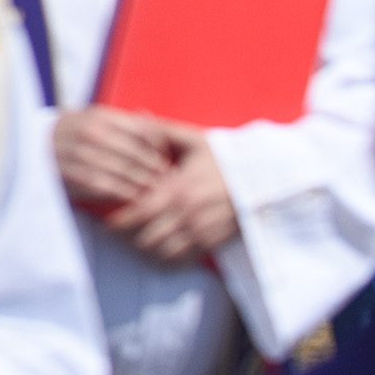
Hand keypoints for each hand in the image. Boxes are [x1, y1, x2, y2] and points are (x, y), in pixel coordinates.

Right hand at [53, 105, 175, 207]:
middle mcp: (88, 132)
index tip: (166, 160)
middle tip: (168, 181)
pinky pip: (108, 187)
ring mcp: (79, 154)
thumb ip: (121, 121)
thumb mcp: (93, 120)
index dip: (158, 148)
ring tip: (156, 192)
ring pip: (125, 172)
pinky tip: (134, 198)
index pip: (141, 131)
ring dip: (144, 184)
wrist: (31, 150)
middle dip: (155, 170)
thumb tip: (151, 118)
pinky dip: (125, 194)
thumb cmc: (72, 136)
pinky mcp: (72, 175)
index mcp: (97, 115)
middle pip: (137, 154)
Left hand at [104, 120, 239, 264]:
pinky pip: (185, 260)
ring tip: (137, 241)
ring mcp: (202, 230)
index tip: (108, 222)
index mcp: (179, 188)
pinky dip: (169, 259)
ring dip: (148, 250)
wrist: (265, 178)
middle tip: (119, 233)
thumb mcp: (194, 139)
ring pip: (164, 253)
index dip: (120, 221)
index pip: (140, 212)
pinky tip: (161, 252)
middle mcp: (188, 213)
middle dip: (130, 238)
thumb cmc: (225, 156)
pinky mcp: (214, 242)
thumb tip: (137, 114)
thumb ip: (161, 130)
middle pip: (148, 238)